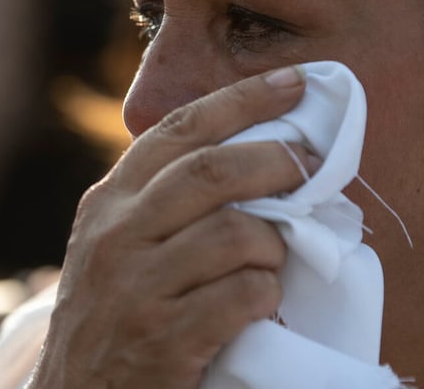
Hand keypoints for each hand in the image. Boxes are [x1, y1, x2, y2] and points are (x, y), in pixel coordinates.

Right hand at [29, 66, 319, 388]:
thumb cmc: (112, 314)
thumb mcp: (114, 247)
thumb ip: (160, 204)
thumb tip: (249, 160)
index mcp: (108, 202)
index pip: (178, 131)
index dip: (242, 101)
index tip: (293, 83)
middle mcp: (115, 235)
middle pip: (212, 172)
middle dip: (276, 160)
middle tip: (315, 166)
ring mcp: (136, 289)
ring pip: (235, 234)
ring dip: (274, 244)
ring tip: (276, 259)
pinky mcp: (163, 340)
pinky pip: (242, 296)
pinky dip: (266, 294)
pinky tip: (261, 303)